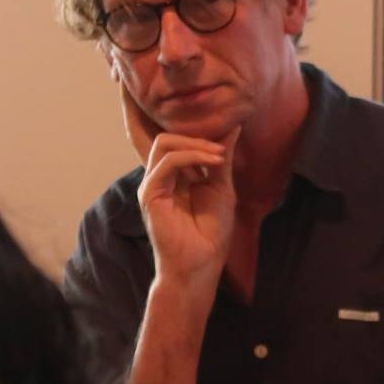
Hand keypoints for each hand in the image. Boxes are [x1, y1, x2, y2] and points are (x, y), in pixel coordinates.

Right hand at [124, 87, 238, 291]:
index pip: (169, 138)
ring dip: (197, 144)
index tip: (212, 118)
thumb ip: (221, 158)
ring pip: (166, 143)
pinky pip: (167, 162)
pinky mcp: (151, 194)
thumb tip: (232, 126)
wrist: (201, 265)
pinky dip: (193, 156)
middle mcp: (160, 176)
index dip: (179, 122)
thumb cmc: (211, 233)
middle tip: (223, 148)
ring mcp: (153, 184)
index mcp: (174, 173)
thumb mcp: (222, 187)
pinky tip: (214, 162)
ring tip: (220, 157)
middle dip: (196, 134)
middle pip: (166, 135)